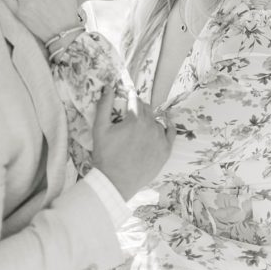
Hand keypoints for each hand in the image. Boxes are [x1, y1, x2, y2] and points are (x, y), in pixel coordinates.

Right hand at [91, 86, 173, 200]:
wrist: (115, 181)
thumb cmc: (105, 155)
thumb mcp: (99, 128)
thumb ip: (104, 105)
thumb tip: (108, 88)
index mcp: (136, 119)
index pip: (135, 99)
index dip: (129, 96)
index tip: (125, 95)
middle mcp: (151, 127)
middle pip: (147, 109)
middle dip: (138, 107)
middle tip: (130, 112)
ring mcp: (160, 140)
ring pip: (157, 121)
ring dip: (149, 119)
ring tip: (140, 125)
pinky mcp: (165, 151)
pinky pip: (170, 133)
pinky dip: (166, 127)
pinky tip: (163, 125)